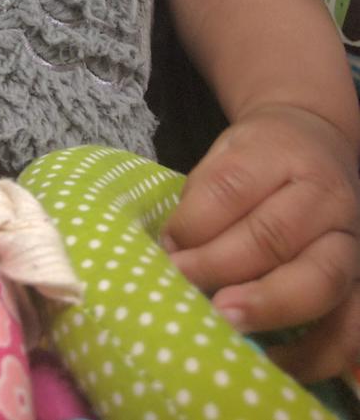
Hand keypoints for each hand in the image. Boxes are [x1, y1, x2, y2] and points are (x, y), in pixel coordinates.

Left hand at [159, 104, 359, 381]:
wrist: (320, 146)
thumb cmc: (261, 160)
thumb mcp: (226, 156)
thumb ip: (203, 200)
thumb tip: (174, 253)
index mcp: (280, 154)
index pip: (232, 186)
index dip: (194, 222)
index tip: (167, 248)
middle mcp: (325, 197)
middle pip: (276, 235)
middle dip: (224, 265)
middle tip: (187, 285)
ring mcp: (352, 243)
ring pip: (321, 280)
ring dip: (270, 307)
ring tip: (227, 323)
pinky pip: (352, 327)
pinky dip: (318, 352)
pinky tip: (276, 361)